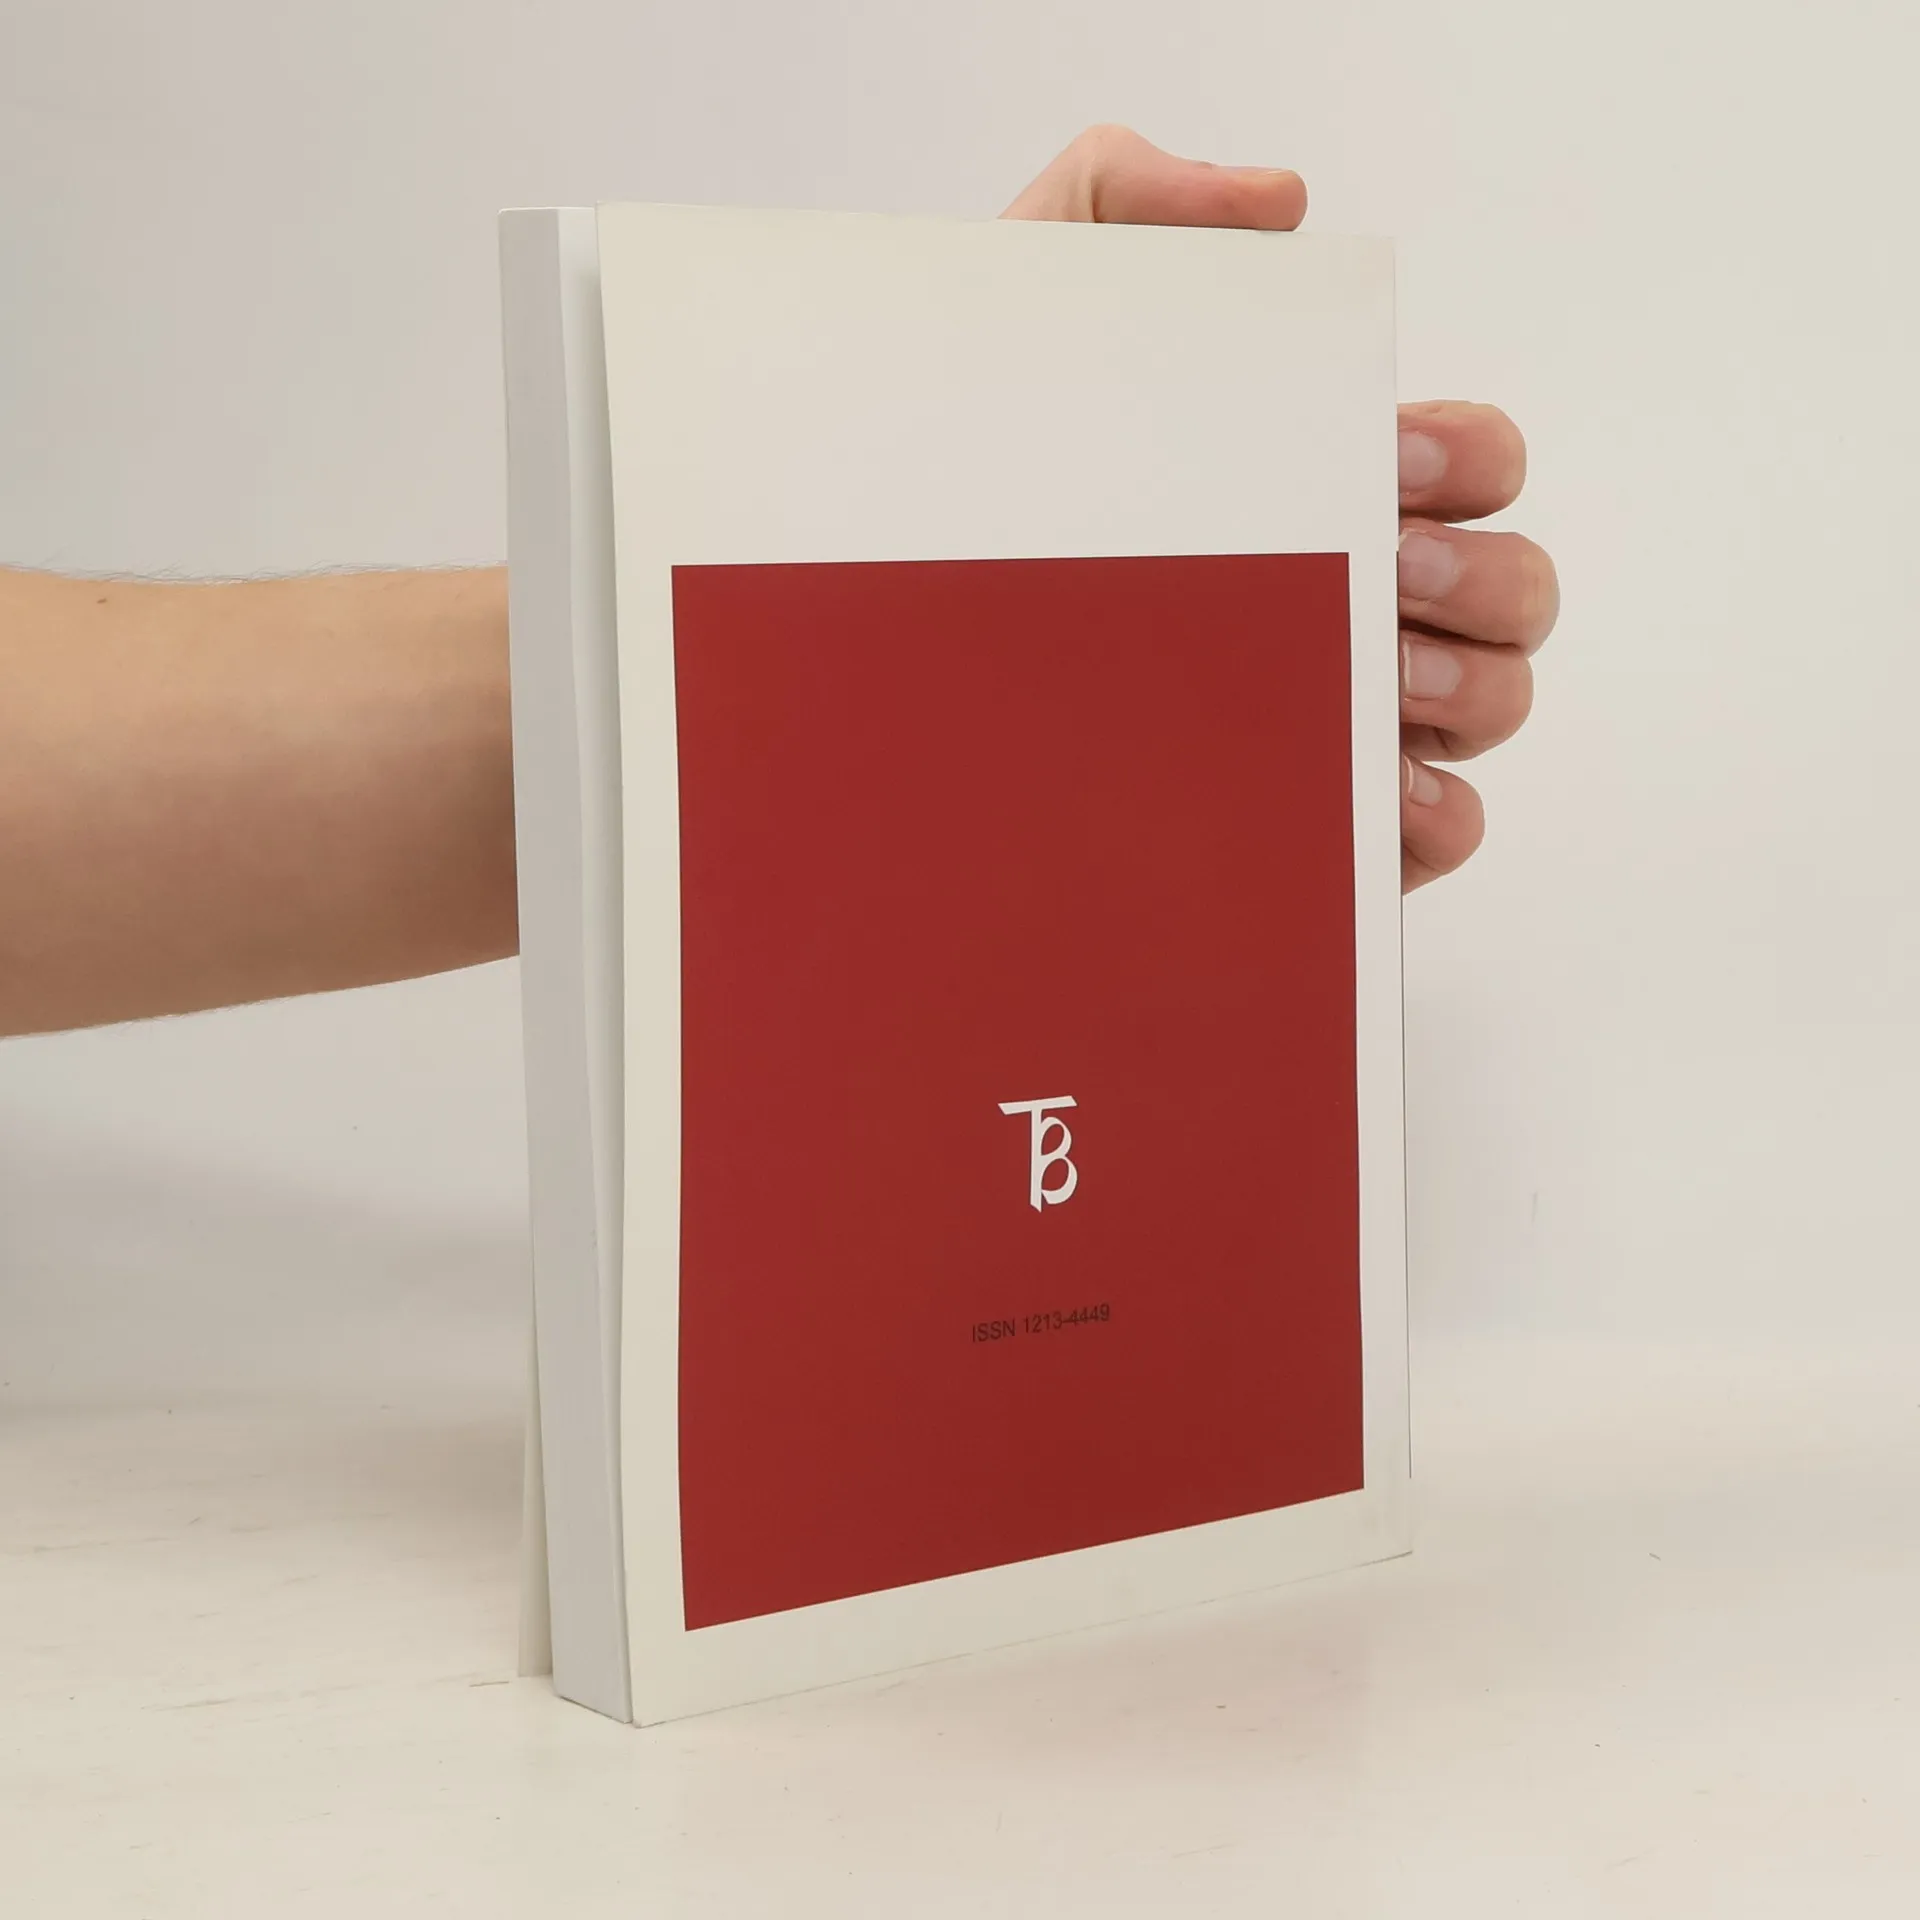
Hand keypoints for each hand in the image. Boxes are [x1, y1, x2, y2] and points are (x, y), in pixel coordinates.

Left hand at [1003, 125, 1558, 891]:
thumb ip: (1128, 198)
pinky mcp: (1304, 819)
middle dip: (1481, 574)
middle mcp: (1340, 600)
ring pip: (1492, 702)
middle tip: (1388, 570)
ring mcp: (1332, 713)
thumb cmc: (956, 485)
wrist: (860, 633)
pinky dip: (1431, 811)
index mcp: (1310, 487)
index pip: (1467, 460)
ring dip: (1471, 685)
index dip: (1464, 453)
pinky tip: (1367, 785)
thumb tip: (1279, 204)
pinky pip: (1430, 829)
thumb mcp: (1019, 309)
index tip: (1386, 453)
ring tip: (1380, 675)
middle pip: (1510, 588)